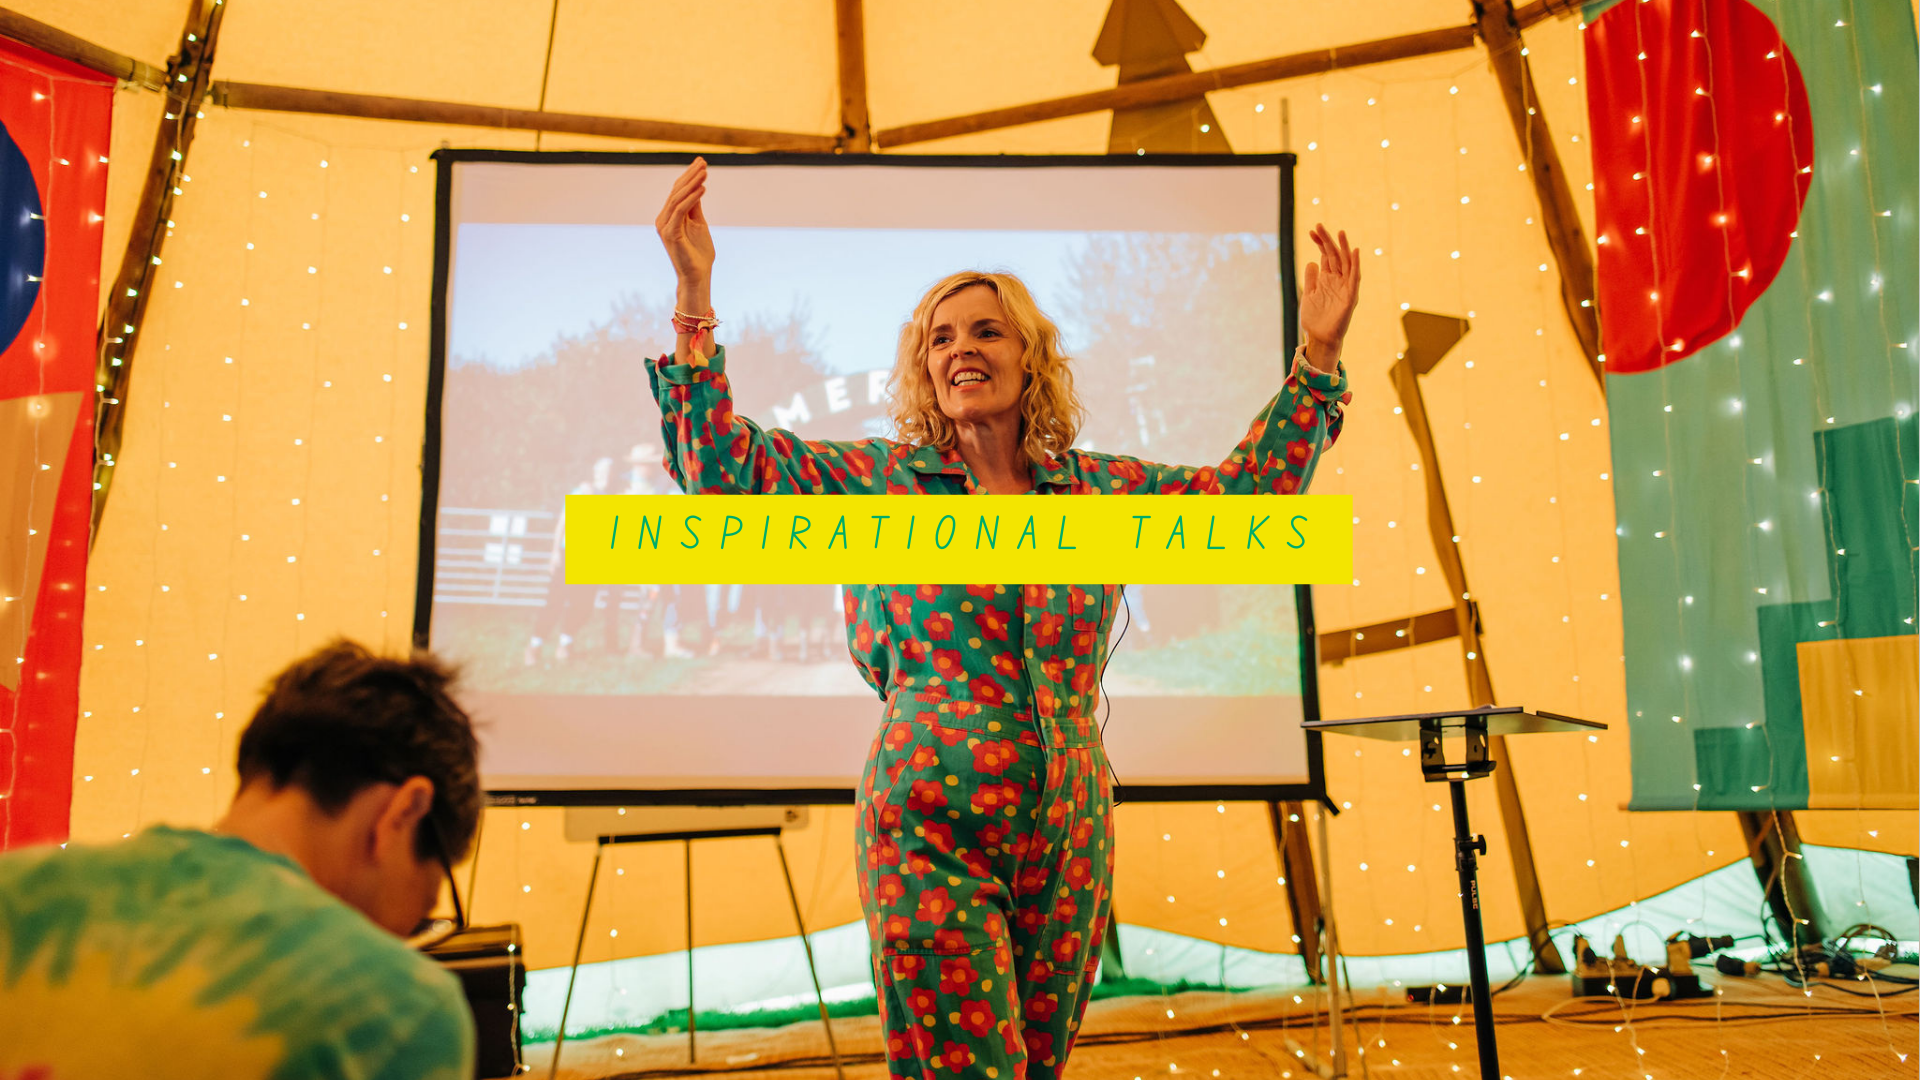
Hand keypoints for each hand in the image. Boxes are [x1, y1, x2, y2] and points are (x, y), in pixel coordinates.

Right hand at [655, 158, 714, 288]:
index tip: (701, 162)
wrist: (698, 276)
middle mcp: (663, 219)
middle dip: (691, 175)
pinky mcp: (670, 233)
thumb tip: (698, 186)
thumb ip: (695, 206)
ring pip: (678, 198)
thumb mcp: (698, 224)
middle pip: (676, 191)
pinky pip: (680, 210)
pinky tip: (703, 188)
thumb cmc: (699, 253)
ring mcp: (665, 226)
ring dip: (692, 183)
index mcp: (669, 216)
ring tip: (705, 172)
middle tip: (704, 162)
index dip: (689, 176)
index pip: (678, 191)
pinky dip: (692, 198)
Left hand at [1300, 224, 1359, 371]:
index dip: (1319, 243)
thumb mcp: (1309, 294)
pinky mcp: (1350, 296)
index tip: (1311, 231)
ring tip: (1340, 232)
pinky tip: (1354, 251)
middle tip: (1318, 225)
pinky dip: (1355, 264)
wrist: (1320, 337)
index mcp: (1327, 278)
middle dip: (1327, 240)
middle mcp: (1338, 280)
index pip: (1325, 255)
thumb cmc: (1315, 318)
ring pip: (1347, 263)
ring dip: (1344, 247)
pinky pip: (1355, 278)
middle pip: (1334, 255)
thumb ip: (1311, 279)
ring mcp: (1345, 287)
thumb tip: (1312, 262)